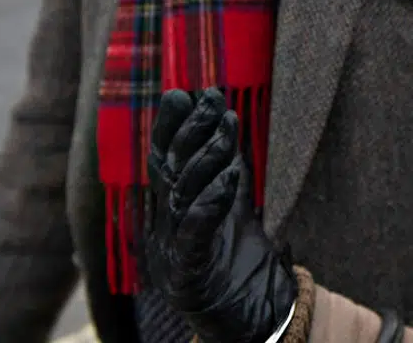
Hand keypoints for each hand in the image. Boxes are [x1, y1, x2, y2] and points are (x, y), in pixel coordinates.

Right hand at [145, 88, 296, 342]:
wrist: (249, 320)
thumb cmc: (238, 264)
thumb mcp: (232, 209)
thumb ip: (223, 172)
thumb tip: (222, 124)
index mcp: (170, 212)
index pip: (164, 162)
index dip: (171, 127)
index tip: (186, 93)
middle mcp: (164, 228)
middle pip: (168, 172)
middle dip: (190, 132)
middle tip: (210, 98)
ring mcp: (172, 252)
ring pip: (182, 196)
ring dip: (207, 158)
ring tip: (227, 128)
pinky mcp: (189, 275)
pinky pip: (196, 232)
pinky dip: (210, 203)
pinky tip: (229, 178)